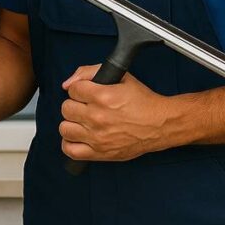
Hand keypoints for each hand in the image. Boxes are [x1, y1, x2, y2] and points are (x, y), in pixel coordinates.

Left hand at [60, 64, 179, 161]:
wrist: (160, 124)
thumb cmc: (143, 102)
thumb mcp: (121, 76)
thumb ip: (89, 72)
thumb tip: (68, 83)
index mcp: (102, 97)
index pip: (72, 90)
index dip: (80, 90)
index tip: (87, 93)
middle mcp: (97, 117)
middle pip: (66, 108)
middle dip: (75, 104)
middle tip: (86, 106)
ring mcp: (97, 137)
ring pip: (64, 128)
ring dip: (72, 123)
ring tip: (82, 121)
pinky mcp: (100, 153)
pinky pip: (71, 150)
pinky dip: (70, 144)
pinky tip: (78, 137)